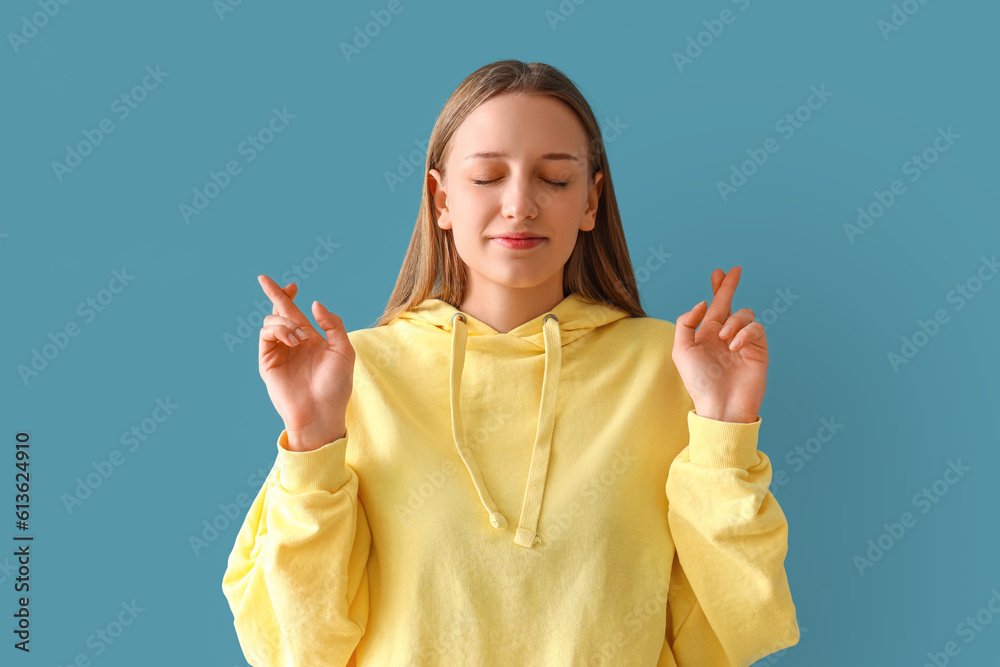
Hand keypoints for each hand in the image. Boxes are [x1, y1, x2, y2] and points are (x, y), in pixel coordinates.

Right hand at [257, 274, 354, 450]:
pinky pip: (265, 335)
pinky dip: (278, 331)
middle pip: (278, 312)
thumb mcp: (344, 351)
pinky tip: (293, 340)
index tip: (292, 285)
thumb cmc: (336, 386)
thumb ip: (333, 325)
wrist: (322, 413)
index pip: (296, 313)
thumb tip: (314, 304)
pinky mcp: (267, 362)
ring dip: (286, 322)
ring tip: (300, 338)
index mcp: (310, 340)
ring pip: (271, 321)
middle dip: (275, 294)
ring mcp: (278, 352)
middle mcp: (292, 343)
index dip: (290, 296)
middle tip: (269, 281)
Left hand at [671, 266, 766, 422]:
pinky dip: (745, 333)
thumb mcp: (682, 351)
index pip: (714, 306)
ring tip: (724, 338)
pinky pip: (756, 329)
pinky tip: (735, 345)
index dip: (717, 288)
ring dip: (733, 321)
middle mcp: (726, 335)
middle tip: (734, 271)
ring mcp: (743, 342)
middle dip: (731, 286)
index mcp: (707, 334)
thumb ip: (686, 323)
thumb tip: (703, 303)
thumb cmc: (699, 382)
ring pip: (744, 314)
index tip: (718, 272)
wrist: (721, 405)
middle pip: (731, 303)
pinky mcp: (758, 350)